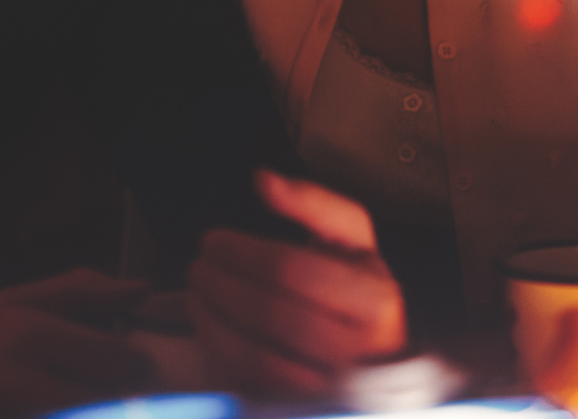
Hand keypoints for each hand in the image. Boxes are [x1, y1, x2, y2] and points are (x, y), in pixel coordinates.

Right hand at [0, 268, 153, 418]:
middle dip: (115, 398)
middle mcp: (21, 381)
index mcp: (32, 333)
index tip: (126, 368)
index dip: (131, 367)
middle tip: (102, 389)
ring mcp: (11, 416)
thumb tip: (142, 290)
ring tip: (69, 398)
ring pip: (81, 416)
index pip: (116, 361)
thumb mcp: (13, 299)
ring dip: (85, 410)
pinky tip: (46, 409)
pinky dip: (59, 418)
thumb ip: (81, 291)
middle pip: (104, 402)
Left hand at [187, 170, 406, 395]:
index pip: (296, 271)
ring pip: (257, 356)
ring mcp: (327, 388)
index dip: (245, 252)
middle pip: (273, 314)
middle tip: (199, 264)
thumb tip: (265, 181)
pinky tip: (207, 322)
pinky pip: (248, 383)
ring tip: (197, 290)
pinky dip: (218, 350)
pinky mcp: (298, 407)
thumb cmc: (359, 289)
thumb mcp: (352, 236)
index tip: (215, 240)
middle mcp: (357, 350)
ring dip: (213, 318)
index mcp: (374, 301)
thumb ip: (313, 202)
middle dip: (223, 285)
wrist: (380, 352)